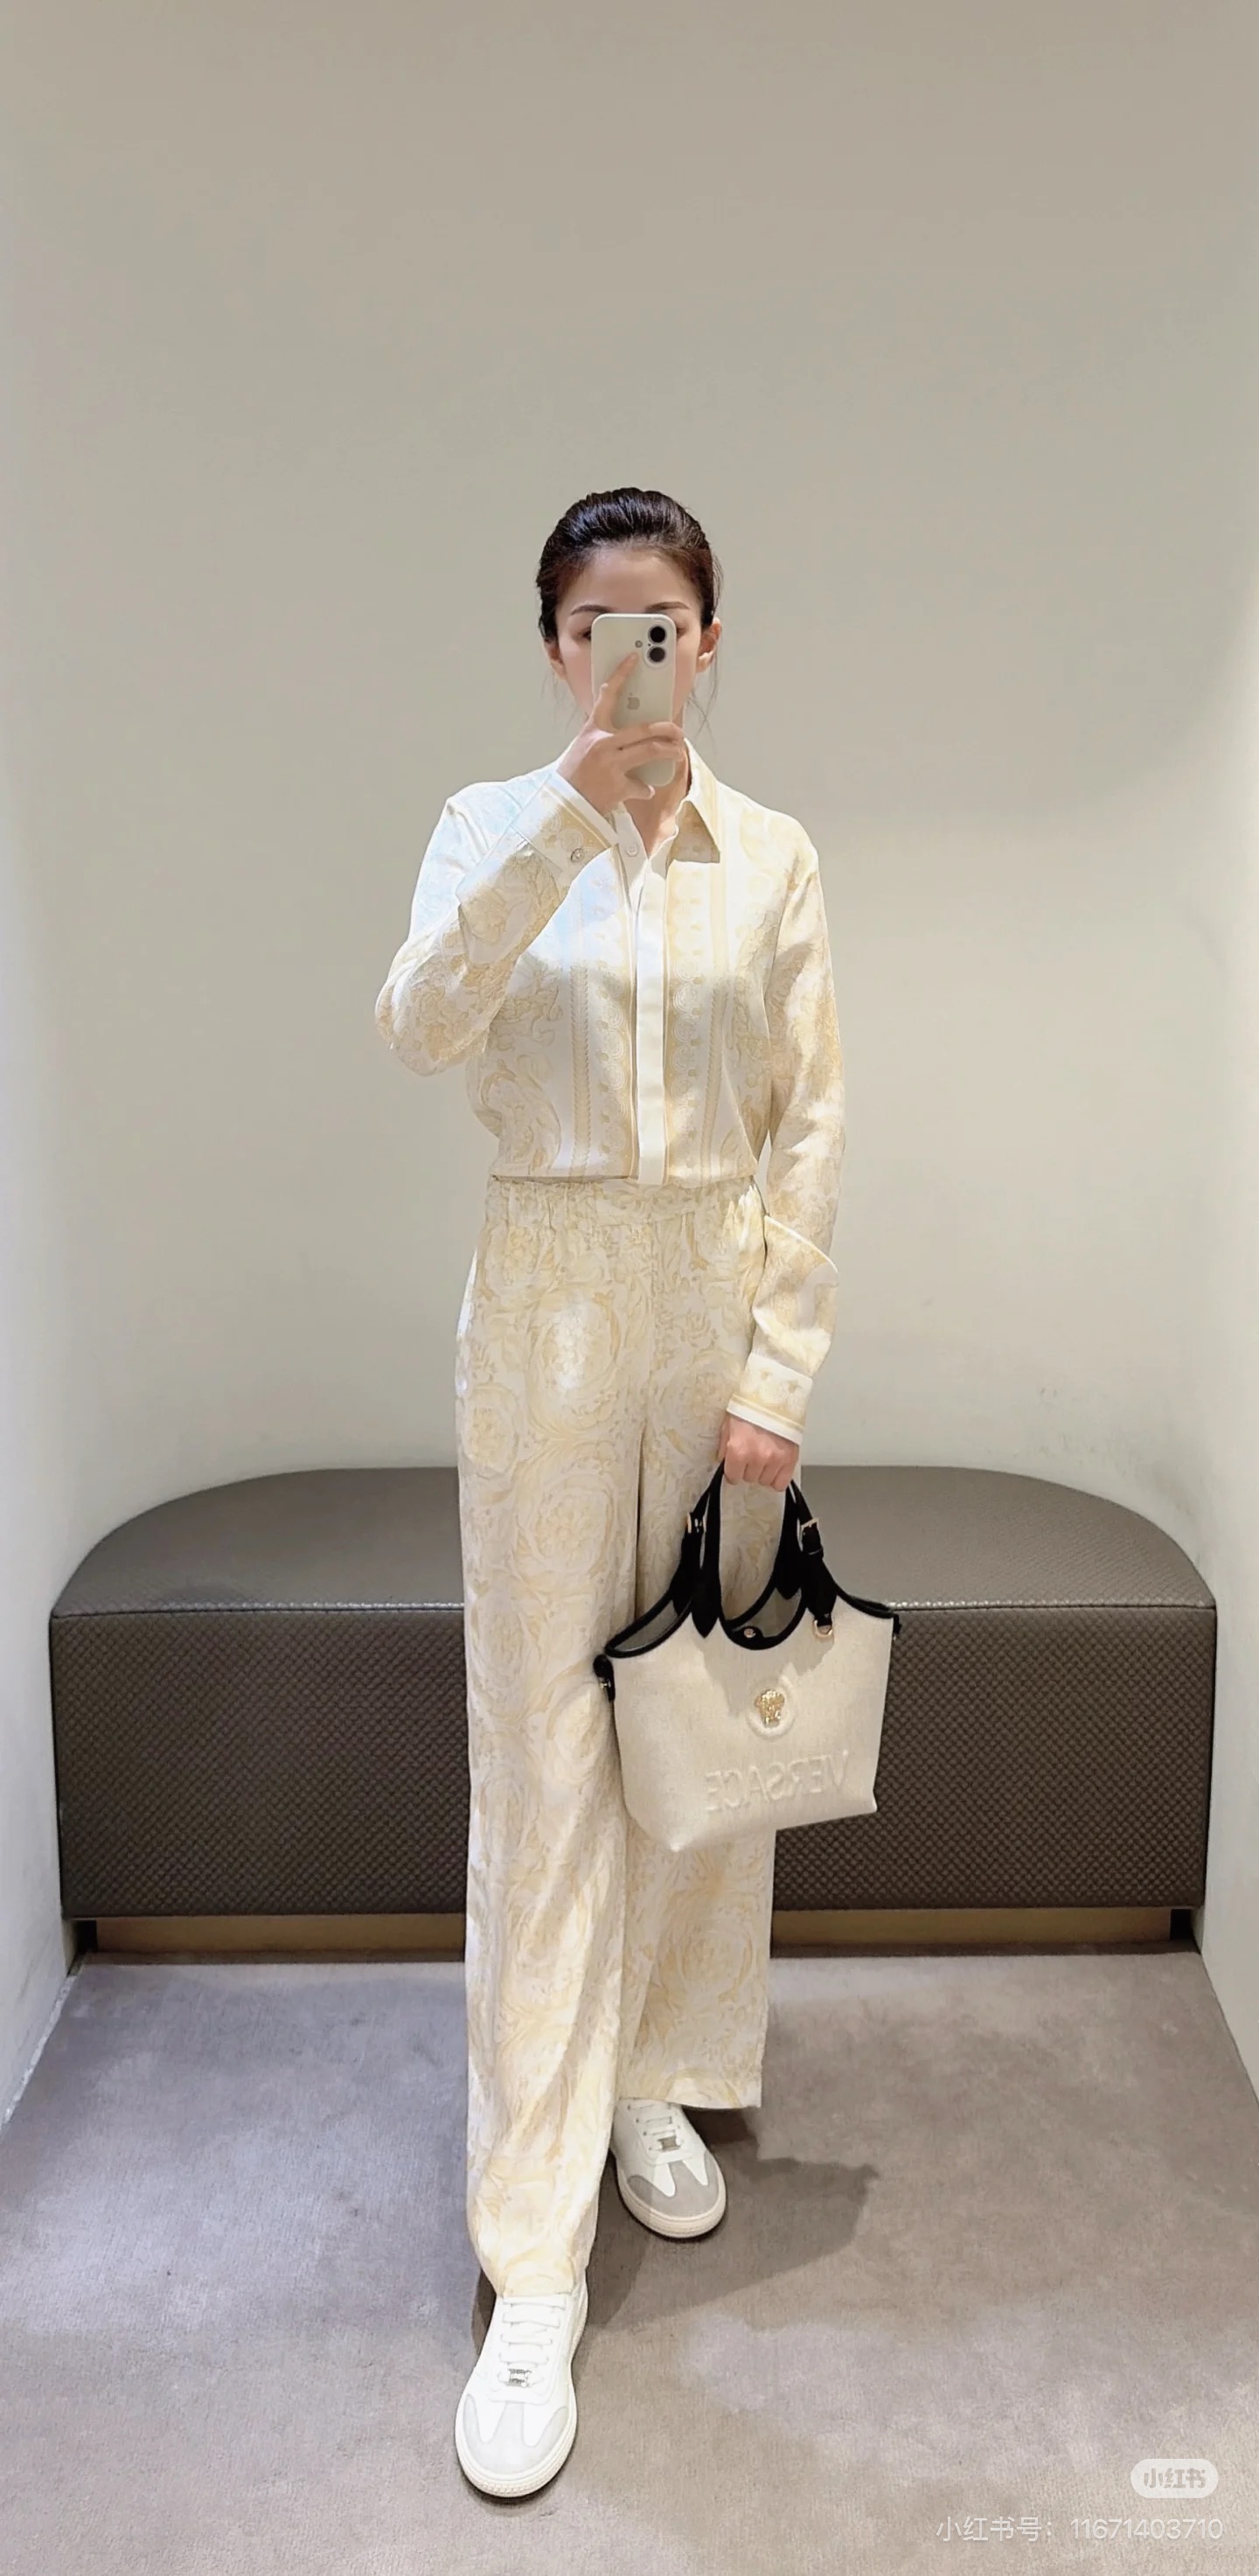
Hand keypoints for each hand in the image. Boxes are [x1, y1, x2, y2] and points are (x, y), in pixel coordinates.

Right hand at [554, 648, 684, 814]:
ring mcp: (611, 765)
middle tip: (678, 731)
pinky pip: (642, 785)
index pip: (607, 695)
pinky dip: (645, 788)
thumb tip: (632, 736)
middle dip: (667, 729)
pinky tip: (647, 789)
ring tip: (677, 753)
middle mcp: (602, 744)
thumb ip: (605, 739)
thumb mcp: (583, 749)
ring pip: (651, 751)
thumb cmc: (572, 777)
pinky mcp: (618, 787)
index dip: (622, 673)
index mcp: (592, 730)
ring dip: (670, 752)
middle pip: (644, 729)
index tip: (634, 658)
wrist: (561, 806)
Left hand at [717, 1410, 798, 1492]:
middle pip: (749, 1478)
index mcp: (738, 1449)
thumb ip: (725, 1446)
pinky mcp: (791, 1458)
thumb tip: (724, 1461)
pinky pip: (781, 1482)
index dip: (733, 1471)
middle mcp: (757, 1457)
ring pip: (765, 1481)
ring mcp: (776, 1459)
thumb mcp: (729, 1423)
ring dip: (763, 1471)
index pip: (732, 1477)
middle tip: (751, 1453)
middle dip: (748, 1468)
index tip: (735, 1465)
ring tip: (764, 1455)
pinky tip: (774, 1466)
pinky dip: (777, 1477)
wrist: (775, 1393)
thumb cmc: (750, 1406)